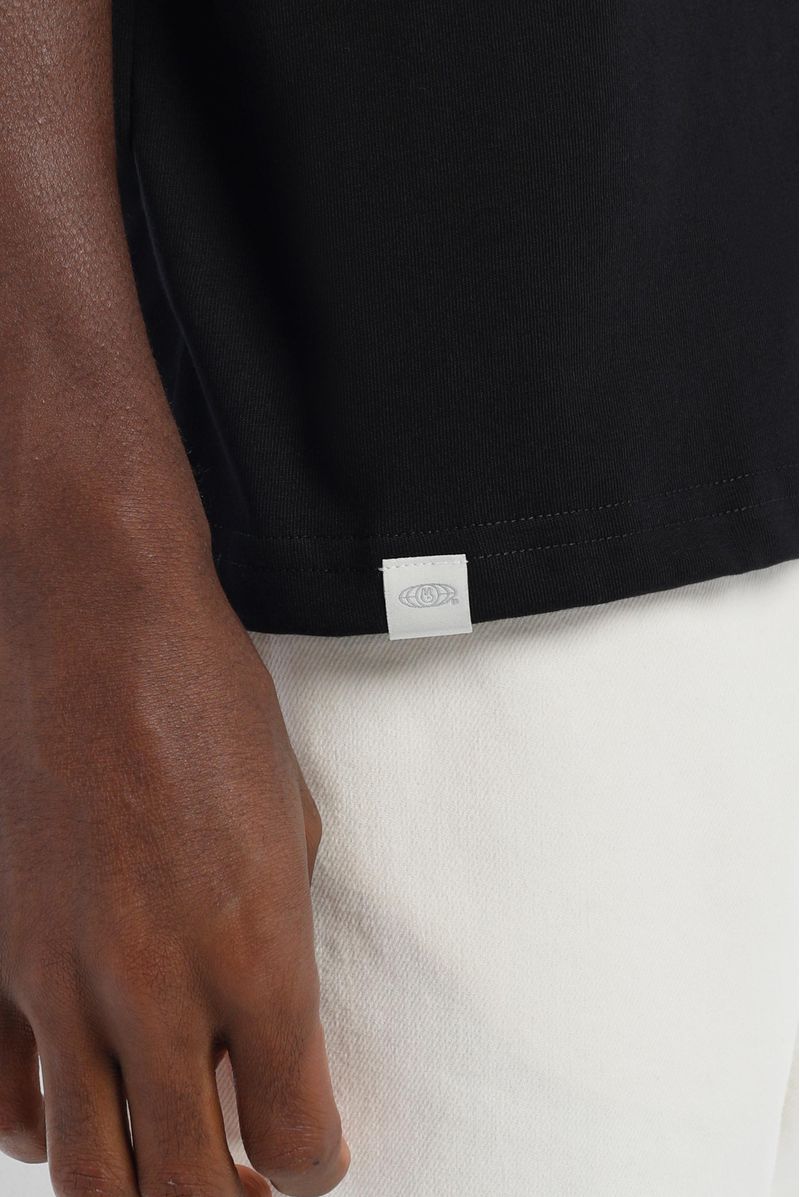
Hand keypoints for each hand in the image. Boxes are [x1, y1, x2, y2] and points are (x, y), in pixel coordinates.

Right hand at [0, 545, 348, 1196]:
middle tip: (242, 1190)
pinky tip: (75, 1105)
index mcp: (257, 958)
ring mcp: (59, 982)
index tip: (312, 1151)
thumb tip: (266, 1026)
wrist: (94, 626)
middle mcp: (155, 992)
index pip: (296, 1142)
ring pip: (86, 1174)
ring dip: (136, 1190)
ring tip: (163, 1168)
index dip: (314, 1167)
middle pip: (185, 1194)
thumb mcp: (288, 825)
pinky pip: (4, 1099)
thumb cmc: (209, 707)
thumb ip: (278, 946)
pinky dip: (45, 1127)